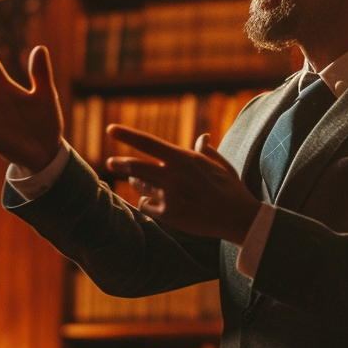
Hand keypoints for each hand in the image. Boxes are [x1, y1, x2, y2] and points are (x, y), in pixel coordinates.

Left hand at [105, 126, 261, 243]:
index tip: (110, 129)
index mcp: (184, 158)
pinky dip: (148, 203)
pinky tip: (154, 201)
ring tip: (137, 181)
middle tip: (111, 162)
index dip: (127, 135)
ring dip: (137, 183)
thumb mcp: (220, 165)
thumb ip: (206, 151)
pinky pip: (147, 205)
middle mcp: (173, 175)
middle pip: (136, 166)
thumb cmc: (231, 189)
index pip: (148, 143)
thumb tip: (202, 137)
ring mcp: (169, 195)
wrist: (238, 218)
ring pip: (141, 186)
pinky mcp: (168, 214)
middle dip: (120, 163)